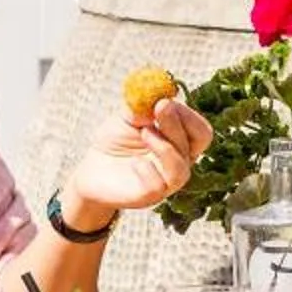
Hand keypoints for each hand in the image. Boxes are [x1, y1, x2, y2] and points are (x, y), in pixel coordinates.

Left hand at [58, 98, 212, 219]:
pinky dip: (147, 170)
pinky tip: (133, 163)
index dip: (188, 115)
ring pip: (181, 169)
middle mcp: (179, 161)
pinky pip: (158, 187)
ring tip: (143, 132)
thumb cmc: (114, 141)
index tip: (165, 100)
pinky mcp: (149, 197)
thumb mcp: (127, 116)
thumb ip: (142, 104)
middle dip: (178, 123)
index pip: (200, 131)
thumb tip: (159, 94)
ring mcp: (166, 182)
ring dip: (165, 147)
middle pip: (196, 144)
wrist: (91, 169)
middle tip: (159, 107)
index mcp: (179, 140)